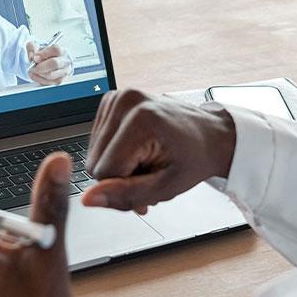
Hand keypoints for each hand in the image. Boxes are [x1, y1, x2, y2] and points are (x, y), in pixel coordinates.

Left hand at [25, 41, 71, 85]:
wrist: (49, 62)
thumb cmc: (45, 54)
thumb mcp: (37, 46)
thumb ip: (33, 48)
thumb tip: (31, 56)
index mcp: (62, 50)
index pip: (56, 50)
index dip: (44, 54)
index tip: (35, 57)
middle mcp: (65, 61)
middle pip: (55, 63)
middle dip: (41, 66)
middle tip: (33, 67)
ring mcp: (64, 72)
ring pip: (51, 75)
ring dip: (39, 74)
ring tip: (32, 71)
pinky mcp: (60, 81)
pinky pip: (49, 82)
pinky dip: (39, 80)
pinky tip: (35, 76)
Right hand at [83, 89, 236, 213]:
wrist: (208, 134)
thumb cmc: (195, 157)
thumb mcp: (166, 186)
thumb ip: (125, 195)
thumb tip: (88, 199)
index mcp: (141, 120)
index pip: (103, 172)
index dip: (122, 188)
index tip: (148, 184)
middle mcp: (126, 102)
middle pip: (94, 163)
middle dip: (119, 177)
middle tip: (149, 174)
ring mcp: (117, 97)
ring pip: (93, 154)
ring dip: (117, 165)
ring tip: (145, 161)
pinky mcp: (111, 100)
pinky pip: (96, 141)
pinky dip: (115, 151)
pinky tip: (137, 149)